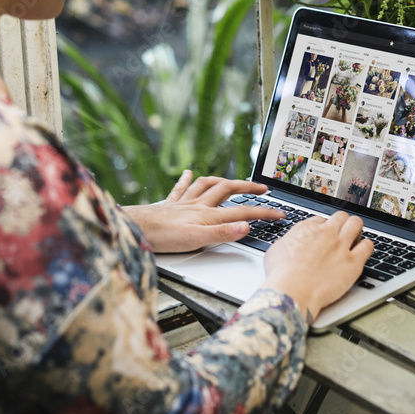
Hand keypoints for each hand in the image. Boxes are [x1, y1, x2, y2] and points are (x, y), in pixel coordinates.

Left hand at [120, 170, 285, 252]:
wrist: (135, 228)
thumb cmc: (163, 236)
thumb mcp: (197, 240)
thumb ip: (223, 233)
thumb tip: (247, 226)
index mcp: (208, 215)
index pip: (242, 212)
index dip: (263, 213)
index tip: (280, 214)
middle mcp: (198, 205)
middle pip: (227, 190)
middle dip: (247, 187)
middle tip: (262, 189)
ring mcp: (183, 203)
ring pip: (206, 185)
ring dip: (221, 180)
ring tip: (231, 180)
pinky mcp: (169, 205)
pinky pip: (180, 188)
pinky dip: (186, 180)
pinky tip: (187, 173)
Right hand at [263, 211, 372, 321]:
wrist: (293, 290)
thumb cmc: (281, 275)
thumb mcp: (276, 250)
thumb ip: (288, 241)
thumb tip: (290, 242)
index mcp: (307, 228)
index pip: (322, 220)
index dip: (323, 228)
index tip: (323, 236)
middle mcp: (326, 233)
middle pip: (341, 216)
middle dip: (342, 223)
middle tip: (342, 233)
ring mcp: (341, 246)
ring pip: (356, 224)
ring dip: (356, 229)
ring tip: (355, 237)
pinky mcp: (353, 262)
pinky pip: (368, 245)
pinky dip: (367, 245)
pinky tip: (363, 250)